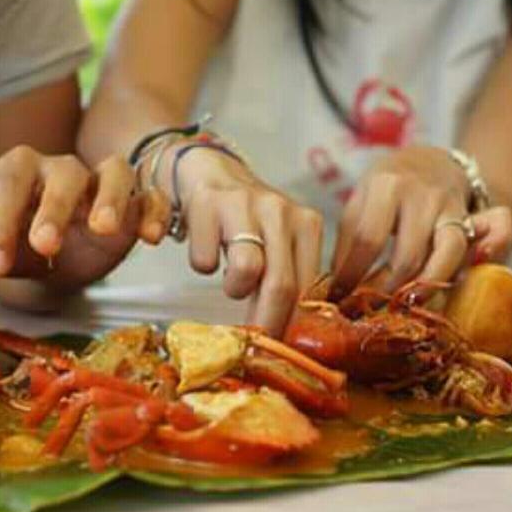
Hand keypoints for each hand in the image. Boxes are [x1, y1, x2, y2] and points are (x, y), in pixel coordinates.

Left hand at [0, 147, 151, 289]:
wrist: (42, 260)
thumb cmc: (9, 240)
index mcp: (19, 169)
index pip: (10, 183)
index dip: (0, 221)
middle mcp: (62, 170)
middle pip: (66, 174)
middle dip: (54, 208)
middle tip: (43, 246)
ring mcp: (101, 185)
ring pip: (115, 172)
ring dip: (111, 198)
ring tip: (102, 229)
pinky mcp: (132, 207)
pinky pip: (151, 199)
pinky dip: (155, 212)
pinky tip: (150, 237)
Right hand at [158, 145, 323, 334]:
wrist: (205, 166)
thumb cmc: (244, 216)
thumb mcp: (276, 240)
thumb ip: (287, 276)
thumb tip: (289, 332)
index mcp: (306, 223)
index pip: (309, 287)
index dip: (294, 323)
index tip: (282, 344)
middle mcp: (280, 210)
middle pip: (282, 284)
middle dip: (266, 323)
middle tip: (253, 342)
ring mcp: (243, 204)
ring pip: (247, 268)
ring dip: (234, 288)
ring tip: (231, 283)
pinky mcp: (207, 203)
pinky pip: (205, 259)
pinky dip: (203, 266)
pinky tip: (207, 251)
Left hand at [331, 146, 511, 295]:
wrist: (429, 162)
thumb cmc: (386, 190)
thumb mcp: (360, 201)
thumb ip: (350, 236)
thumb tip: (338, 284)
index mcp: (386, 186)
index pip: (367, 239)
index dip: (353, 274)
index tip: (340, 295)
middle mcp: (422, 195)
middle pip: (407, 256)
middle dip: (387, 290)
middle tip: (371, 308)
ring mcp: (451, 207)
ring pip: (448, 254)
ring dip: (426, 288)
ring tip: (406, 306)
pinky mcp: (475, 219)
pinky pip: (486, 242)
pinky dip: (477, 262)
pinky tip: (454, 285)